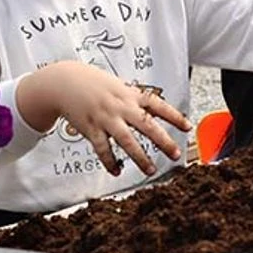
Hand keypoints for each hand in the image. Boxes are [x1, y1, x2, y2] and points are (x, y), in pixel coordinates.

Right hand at [18, 61, 191, 175]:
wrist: (65, 82)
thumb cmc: (94, 84)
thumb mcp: (119, 86)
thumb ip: (134, 99)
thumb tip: (152, 110)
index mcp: (131, 95)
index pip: (158, 105)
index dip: (174, 116)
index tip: (188, 127)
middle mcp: (121, 106)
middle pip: (147, 125)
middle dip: (163, 141)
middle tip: (176, 154)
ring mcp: (106, 118)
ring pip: (127, 141)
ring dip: (140, 158)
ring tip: (151, 170)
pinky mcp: (91, 128)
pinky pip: (103, 149)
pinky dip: (110, 162)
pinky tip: (117, 171)